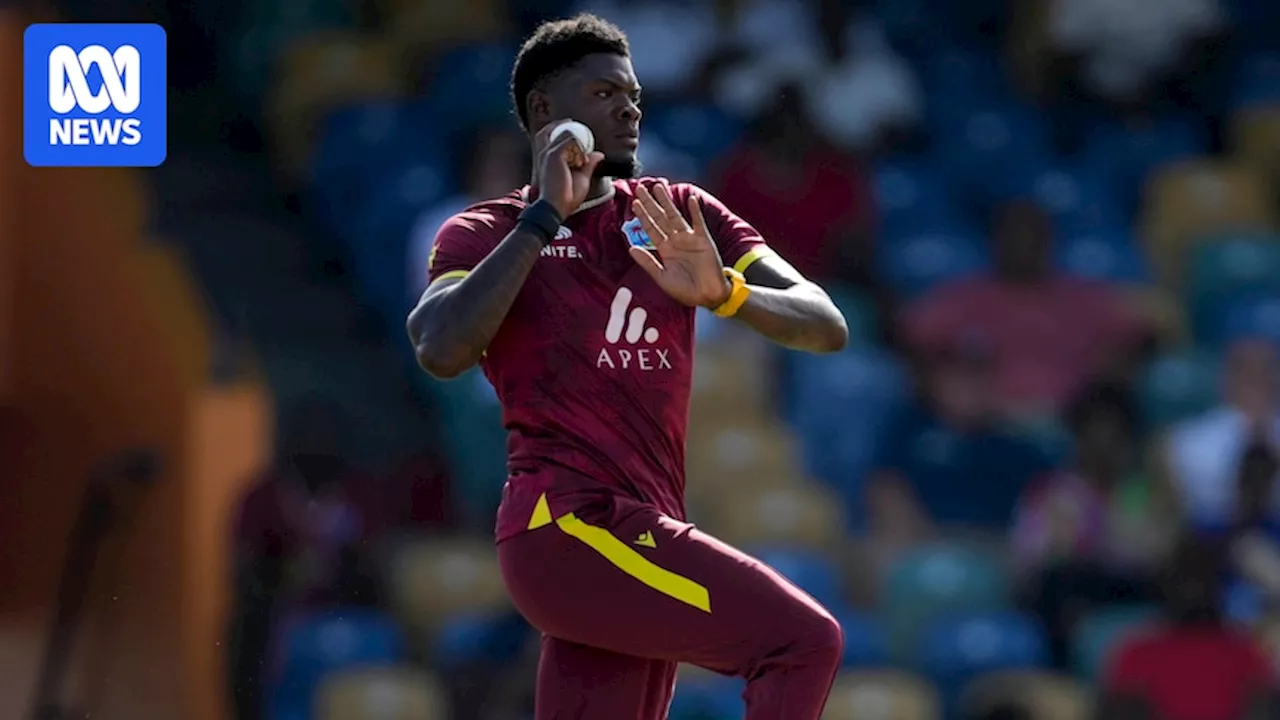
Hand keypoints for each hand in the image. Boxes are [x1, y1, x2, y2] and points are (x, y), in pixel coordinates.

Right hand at [533, 119, 604, 218]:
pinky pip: (569, 141)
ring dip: (574, 138)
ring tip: (580, 147)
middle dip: (559, 125)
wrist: (554, 207)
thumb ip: (589, 164)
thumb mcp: (581, 178)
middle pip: (547, 131)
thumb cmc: (565, 197)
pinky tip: (582, 161)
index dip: (559, 133)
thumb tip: (599, 154)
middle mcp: (544, 154)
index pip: (548, 138)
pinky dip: (578, 147)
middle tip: (572, 123)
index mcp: (546, 160)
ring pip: (563, 134)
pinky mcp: (554, 155)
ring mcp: (548, 153)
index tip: (574, 133)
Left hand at [628, 184, 732, 307]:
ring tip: (659, 187)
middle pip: (660, 218)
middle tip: (640, 188)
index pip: (651, 229)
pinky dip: (695, 211)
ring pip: (675, 216)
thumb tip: (631, 249)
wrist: (708, 297)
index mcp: (665, 250)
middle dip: (650, 203)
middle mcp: (675, 241)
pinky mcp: (703, 240)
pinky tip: (690, 200)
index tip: (634, 203)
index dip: (642, 216)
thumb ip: (648, 262)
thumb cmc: (685, 291)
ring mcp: (689, 238)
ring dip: (667, 202)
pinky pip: (698, 222)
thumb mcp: (662, 278)